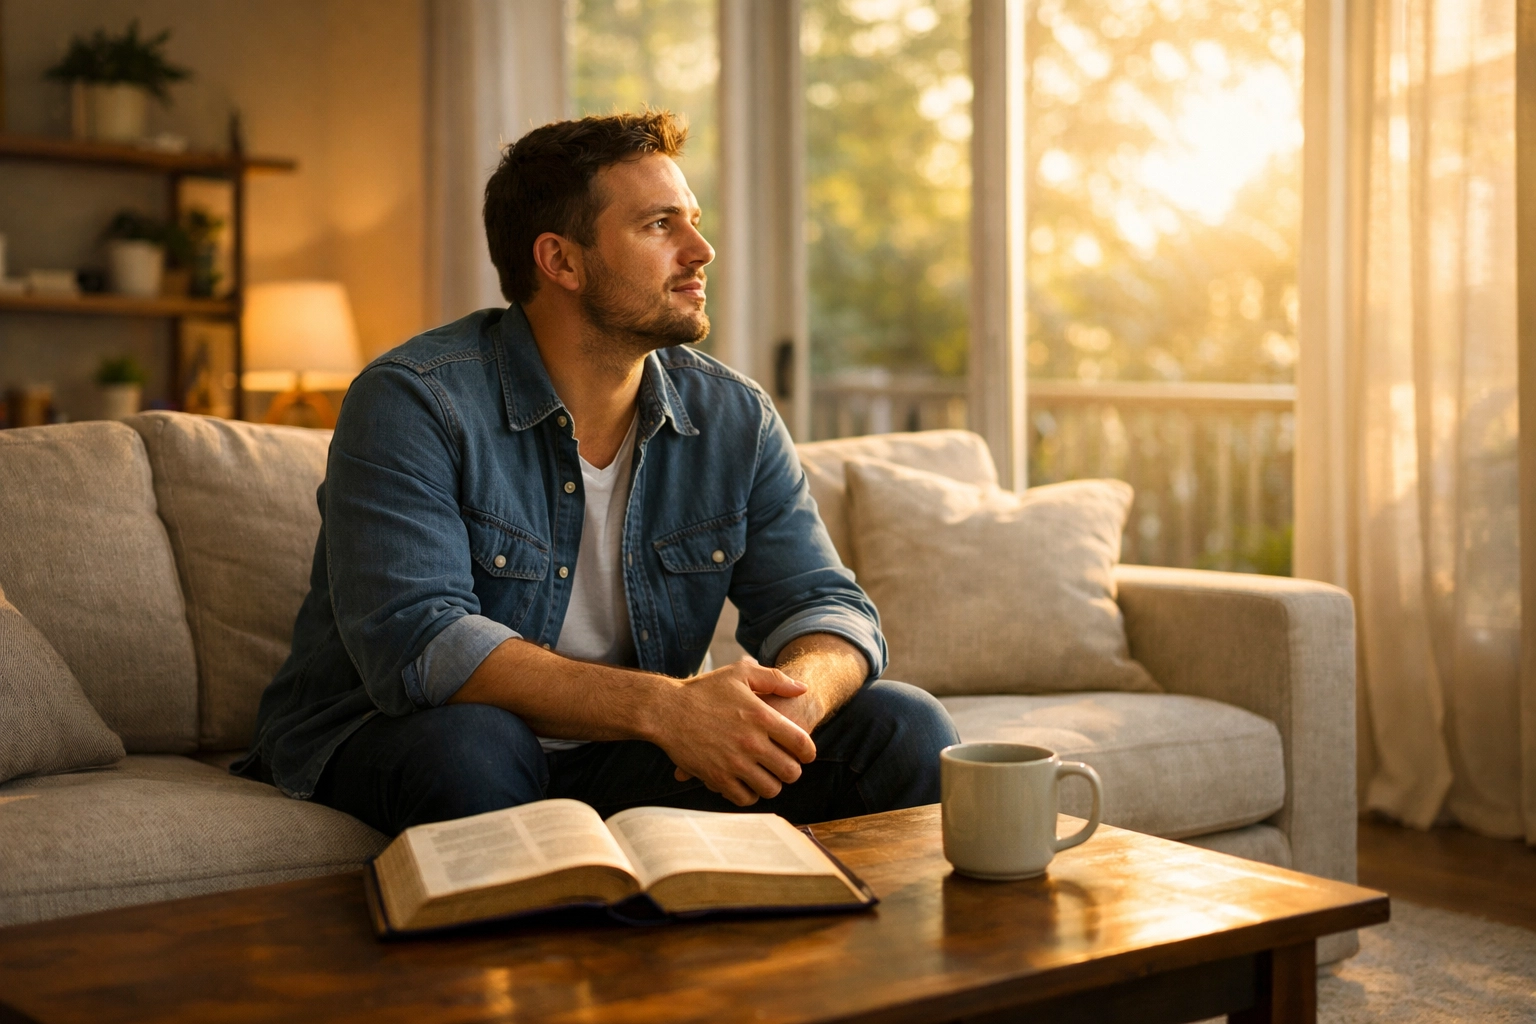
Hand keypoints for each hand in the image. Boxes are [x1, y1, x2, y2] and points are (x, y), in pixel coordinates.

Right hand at [654, 657, 816, 805]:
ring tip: (766, 776)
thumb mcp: (740, 674)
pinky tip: (746, 784)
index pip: (801, 743)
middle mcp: (751, 741)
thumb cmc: (704, 690)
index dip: (808, 752)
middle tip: (786, 767)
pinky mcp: (716, 778)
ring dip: (772, 784)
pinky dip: (749, 795)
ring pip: (770, 788)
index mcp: (761, 716)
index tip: (805, 754)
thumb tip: (803, 688)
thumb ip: (775, 678)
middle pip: (790, 771)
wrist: (666, 710)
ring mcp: (734, 762)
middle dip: (792, 770)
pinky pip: (745, 798)